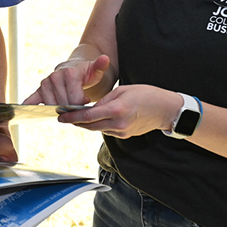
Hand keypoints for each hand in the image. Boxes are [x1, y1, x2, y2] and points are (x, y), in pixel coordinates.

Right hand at [24, 55, 110, 106]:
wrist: (74, 68)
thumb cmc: (86, 72)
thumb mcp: (95, 69)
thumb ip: (100, 65)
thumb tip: (104, 59)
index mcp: (69, 73)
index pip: (74, 99)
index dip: (82, 105)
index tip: (86, 100)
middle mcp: (54, 77)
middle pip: (63, 104)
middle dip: (72, 108)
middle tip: (78, 104)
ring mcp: (46, 83)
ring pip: (51, 105)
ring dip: (59, 109)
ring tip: (69, 103)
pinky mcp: (40, 89)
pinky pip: (32, 98)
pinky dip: (29, 105)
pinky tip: (27, 112)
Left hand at [57, 84, 182, 138]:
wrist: (165, 110)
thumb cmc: (146, 95)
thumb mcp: (122, 90)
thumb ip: (105, 100)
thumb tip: (91, 108)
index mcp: (116, 110)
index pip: (88, 116)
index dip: (72, 116)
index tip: (61, 116)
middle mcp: (118, 124)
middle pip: (89, 126)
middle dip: (75, 122)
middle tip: (63, 117)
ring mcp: (121, 132)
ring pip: (97, 129)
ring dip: (86, 124)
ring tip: (76, 116)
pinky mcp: (124, 135)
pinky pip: (106, 130)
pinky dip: (98, 125)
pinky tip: (94, 119)